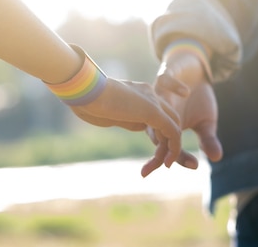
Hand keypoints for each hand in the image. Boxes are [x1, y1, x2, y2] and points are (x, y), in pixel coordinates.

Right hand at [70, 77, 187, 166]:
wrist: (83, 89)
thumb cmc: (84, 100)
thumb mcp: (106, 110)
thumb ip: (118, 114)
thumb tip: (117, 119)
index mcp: (139, 94)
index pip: (159, 115)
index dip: (159, 136)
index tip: (151, 153)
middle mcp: (150, 95)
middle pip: (171, 121)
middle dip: (169, 145)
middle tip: (162, 164)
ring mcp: (153, 101)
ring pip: (173, 129)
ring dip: (169, 152)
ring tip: (159, 168)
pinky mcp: (153, 111)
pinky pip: (173, 132)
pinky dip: (174, 149)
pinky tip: (166, 163)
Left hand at [141, 51, 222, 176]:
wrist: (195, 71)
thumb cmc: (198, 100)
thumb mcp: (207, 121)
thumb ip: (207, 139)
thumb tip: (217, 158)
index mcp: (168, 128)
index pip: (169, 147)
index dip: (178, 157)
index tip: (194, 165)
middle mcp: (159, 114)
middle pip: (156, 135)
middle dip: (162, 150)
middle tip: (169, 162)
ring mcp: (160, 96)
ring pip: (154, 111)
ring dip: (163, 122)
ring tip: (176, 133)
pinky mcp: (164, 77)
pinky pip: (164, 82)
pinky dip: (173, 87)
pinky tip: (186, 92)